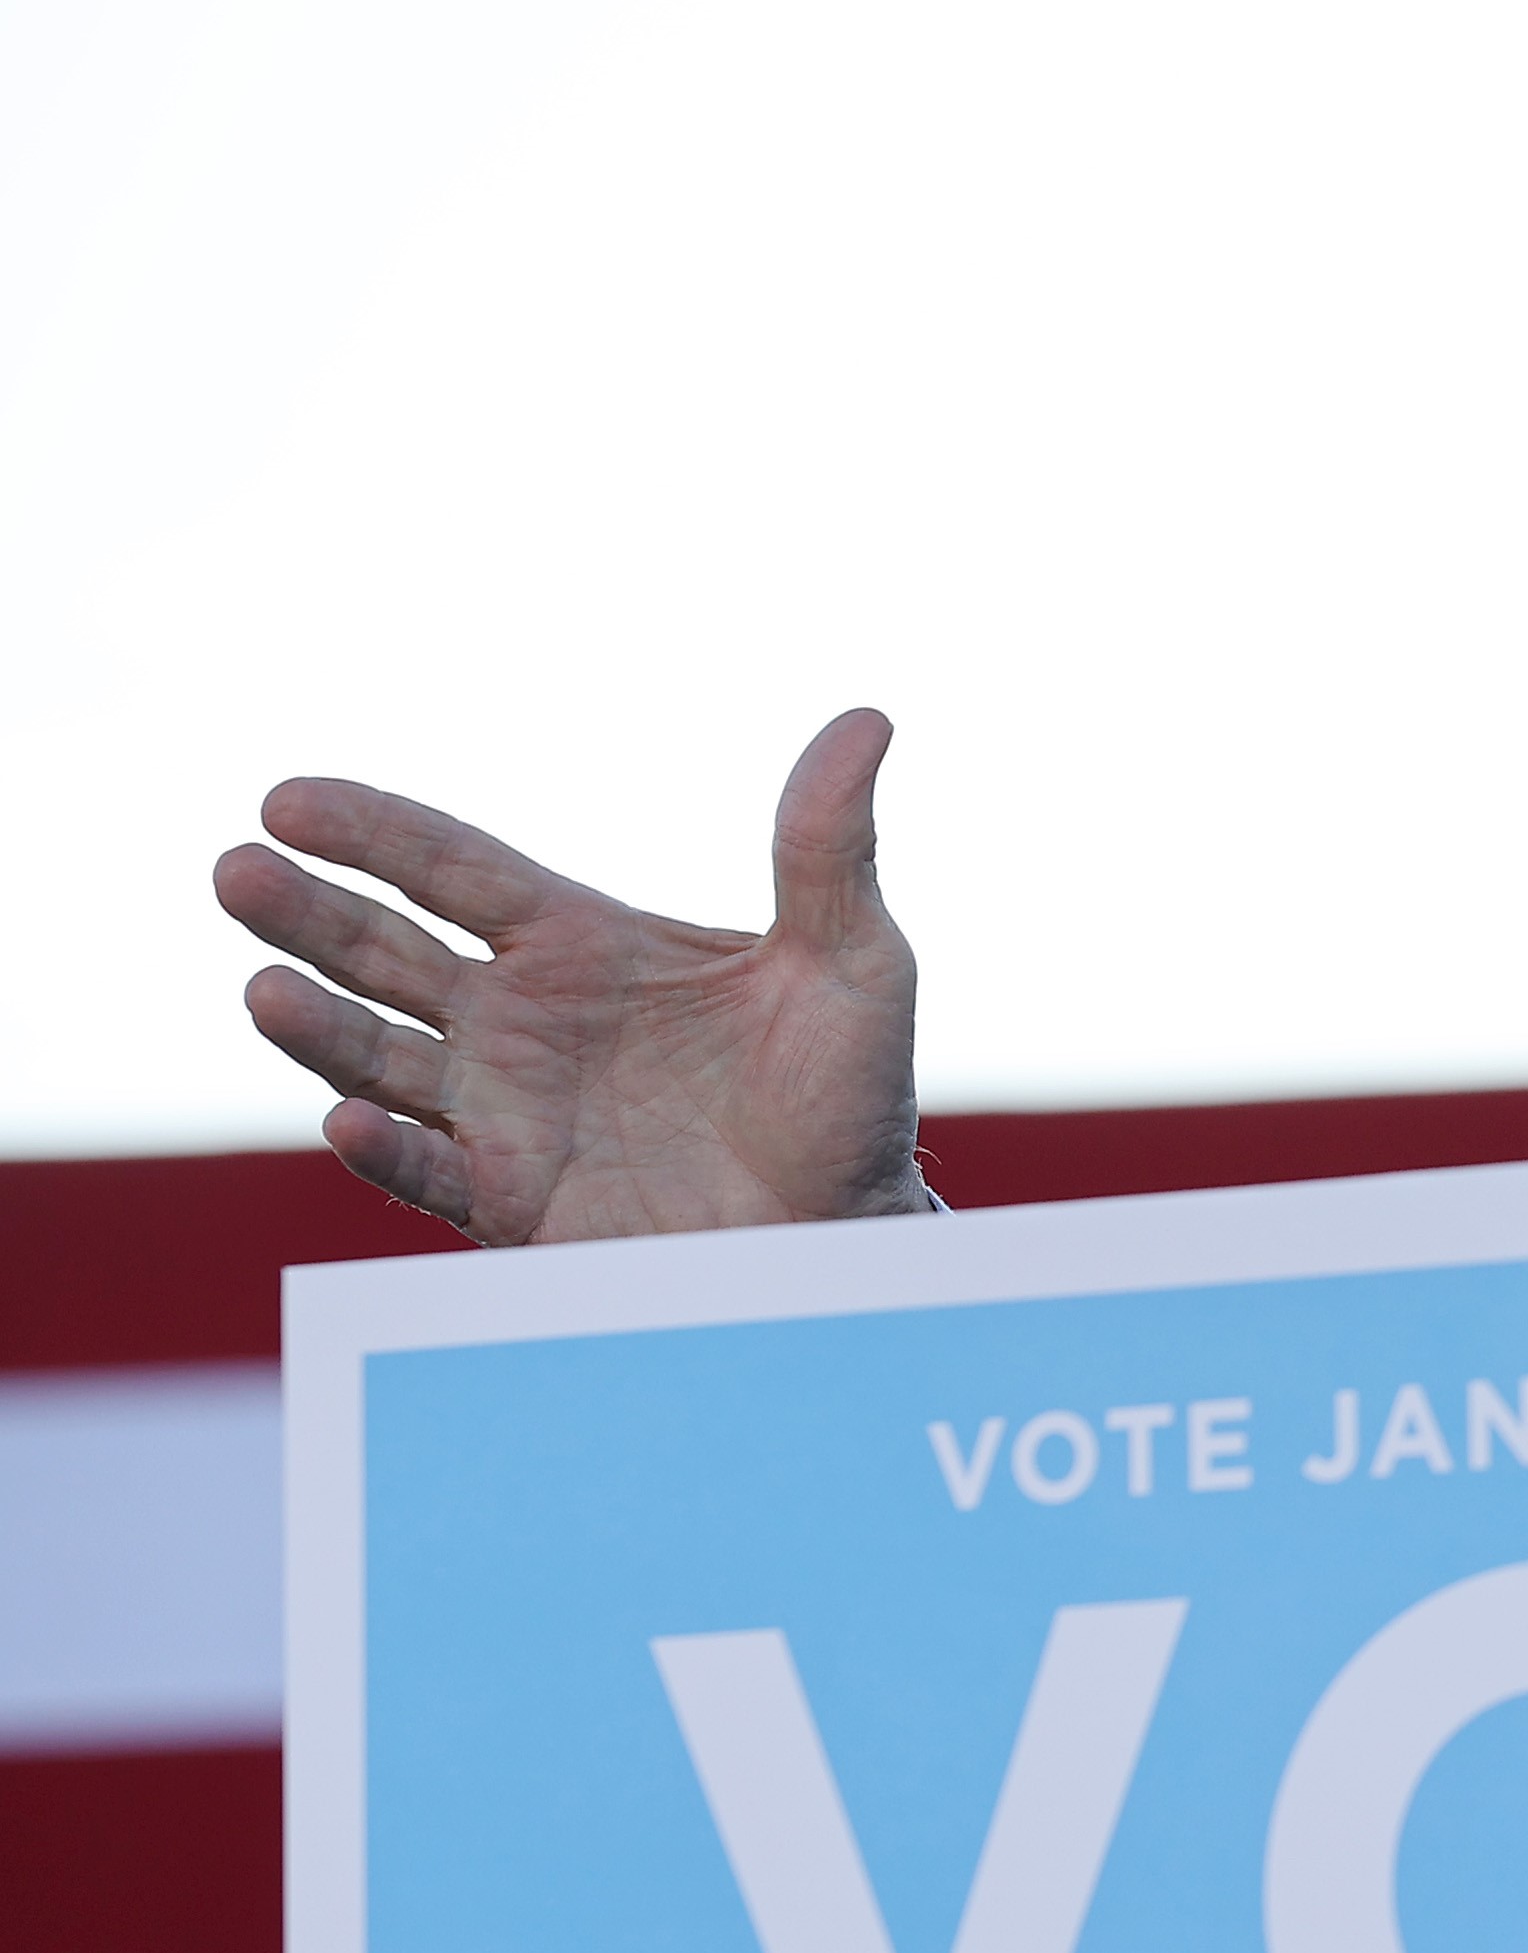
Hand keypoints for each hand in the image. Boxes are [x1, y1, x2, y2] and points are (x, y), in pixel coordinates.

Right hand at [212, 709, 934, 1241]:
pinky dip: (384, 1150)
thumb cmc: (852, 1094)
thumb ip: (827, 849)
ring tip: (265, 992)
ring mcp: (506, 1113)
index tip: (286, 799)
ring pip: (378, 1060)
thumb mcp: (852, 961)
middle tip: (236, 869)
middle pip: (386, 952)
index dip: (372, 832)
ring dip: (319, 1029)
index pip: (454, 869)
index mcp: (585, 946)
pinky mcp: (513, 1203)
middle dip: (308, 914)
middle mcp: (522, 1022)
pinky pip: (428, 1172)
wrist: (850, 1231)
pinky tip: (347, 1120)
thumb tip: (867, 721)